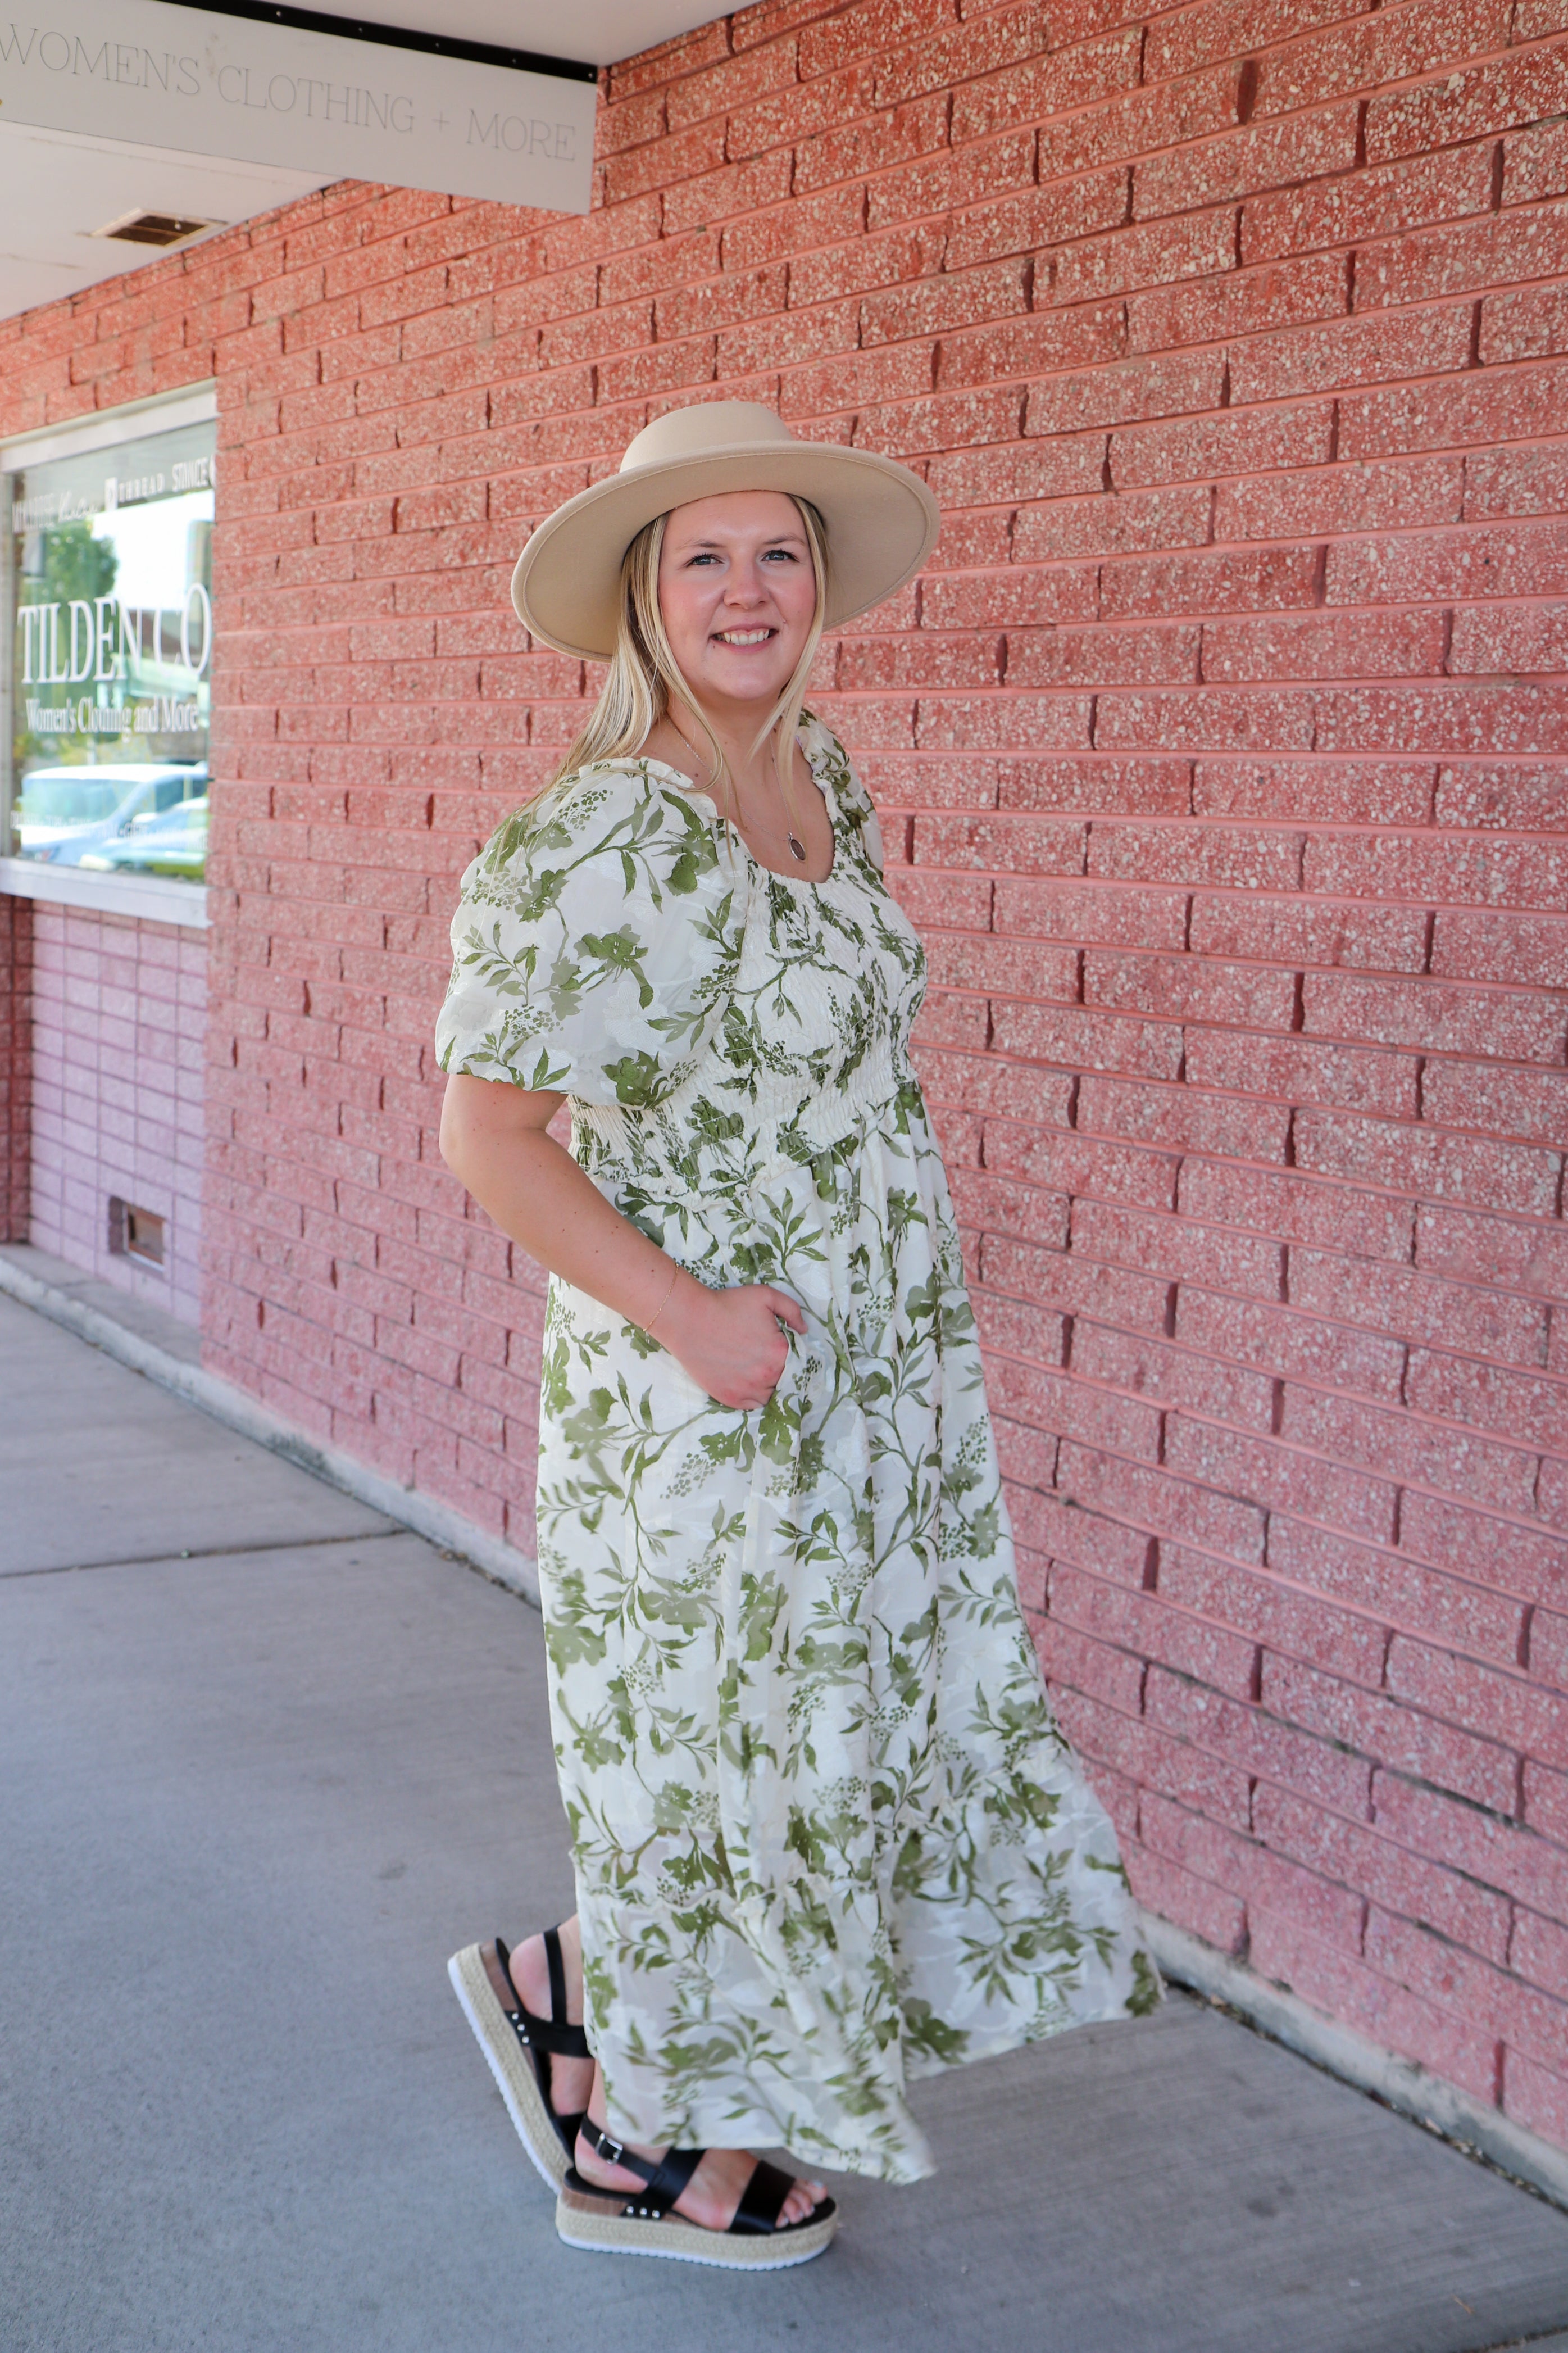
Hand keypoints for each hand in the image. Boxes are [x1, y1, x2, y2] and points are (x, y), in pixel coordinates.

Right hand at [656, 1276, 805, 1409]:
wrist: (689, 1319)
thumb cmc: (727, 1305)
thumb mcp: (765, 1295)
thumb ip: (792, 1310)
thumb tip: (804, 1330)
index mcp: (779, 1352)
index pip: (799, 1360)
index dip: (790, 1353)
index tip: (779, 1347)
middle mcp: (767, 1376)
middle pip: (786, 1379)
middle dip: (780, 1368)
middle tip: (765, 1356)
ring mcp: (748, 1390)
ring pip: (771, 1395)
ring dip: (769, 1385)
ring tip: (756, 1369)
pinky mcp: (731, 1398)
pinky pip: (753, 1405)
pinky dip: (754, 1396)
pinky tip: (747, 1381)